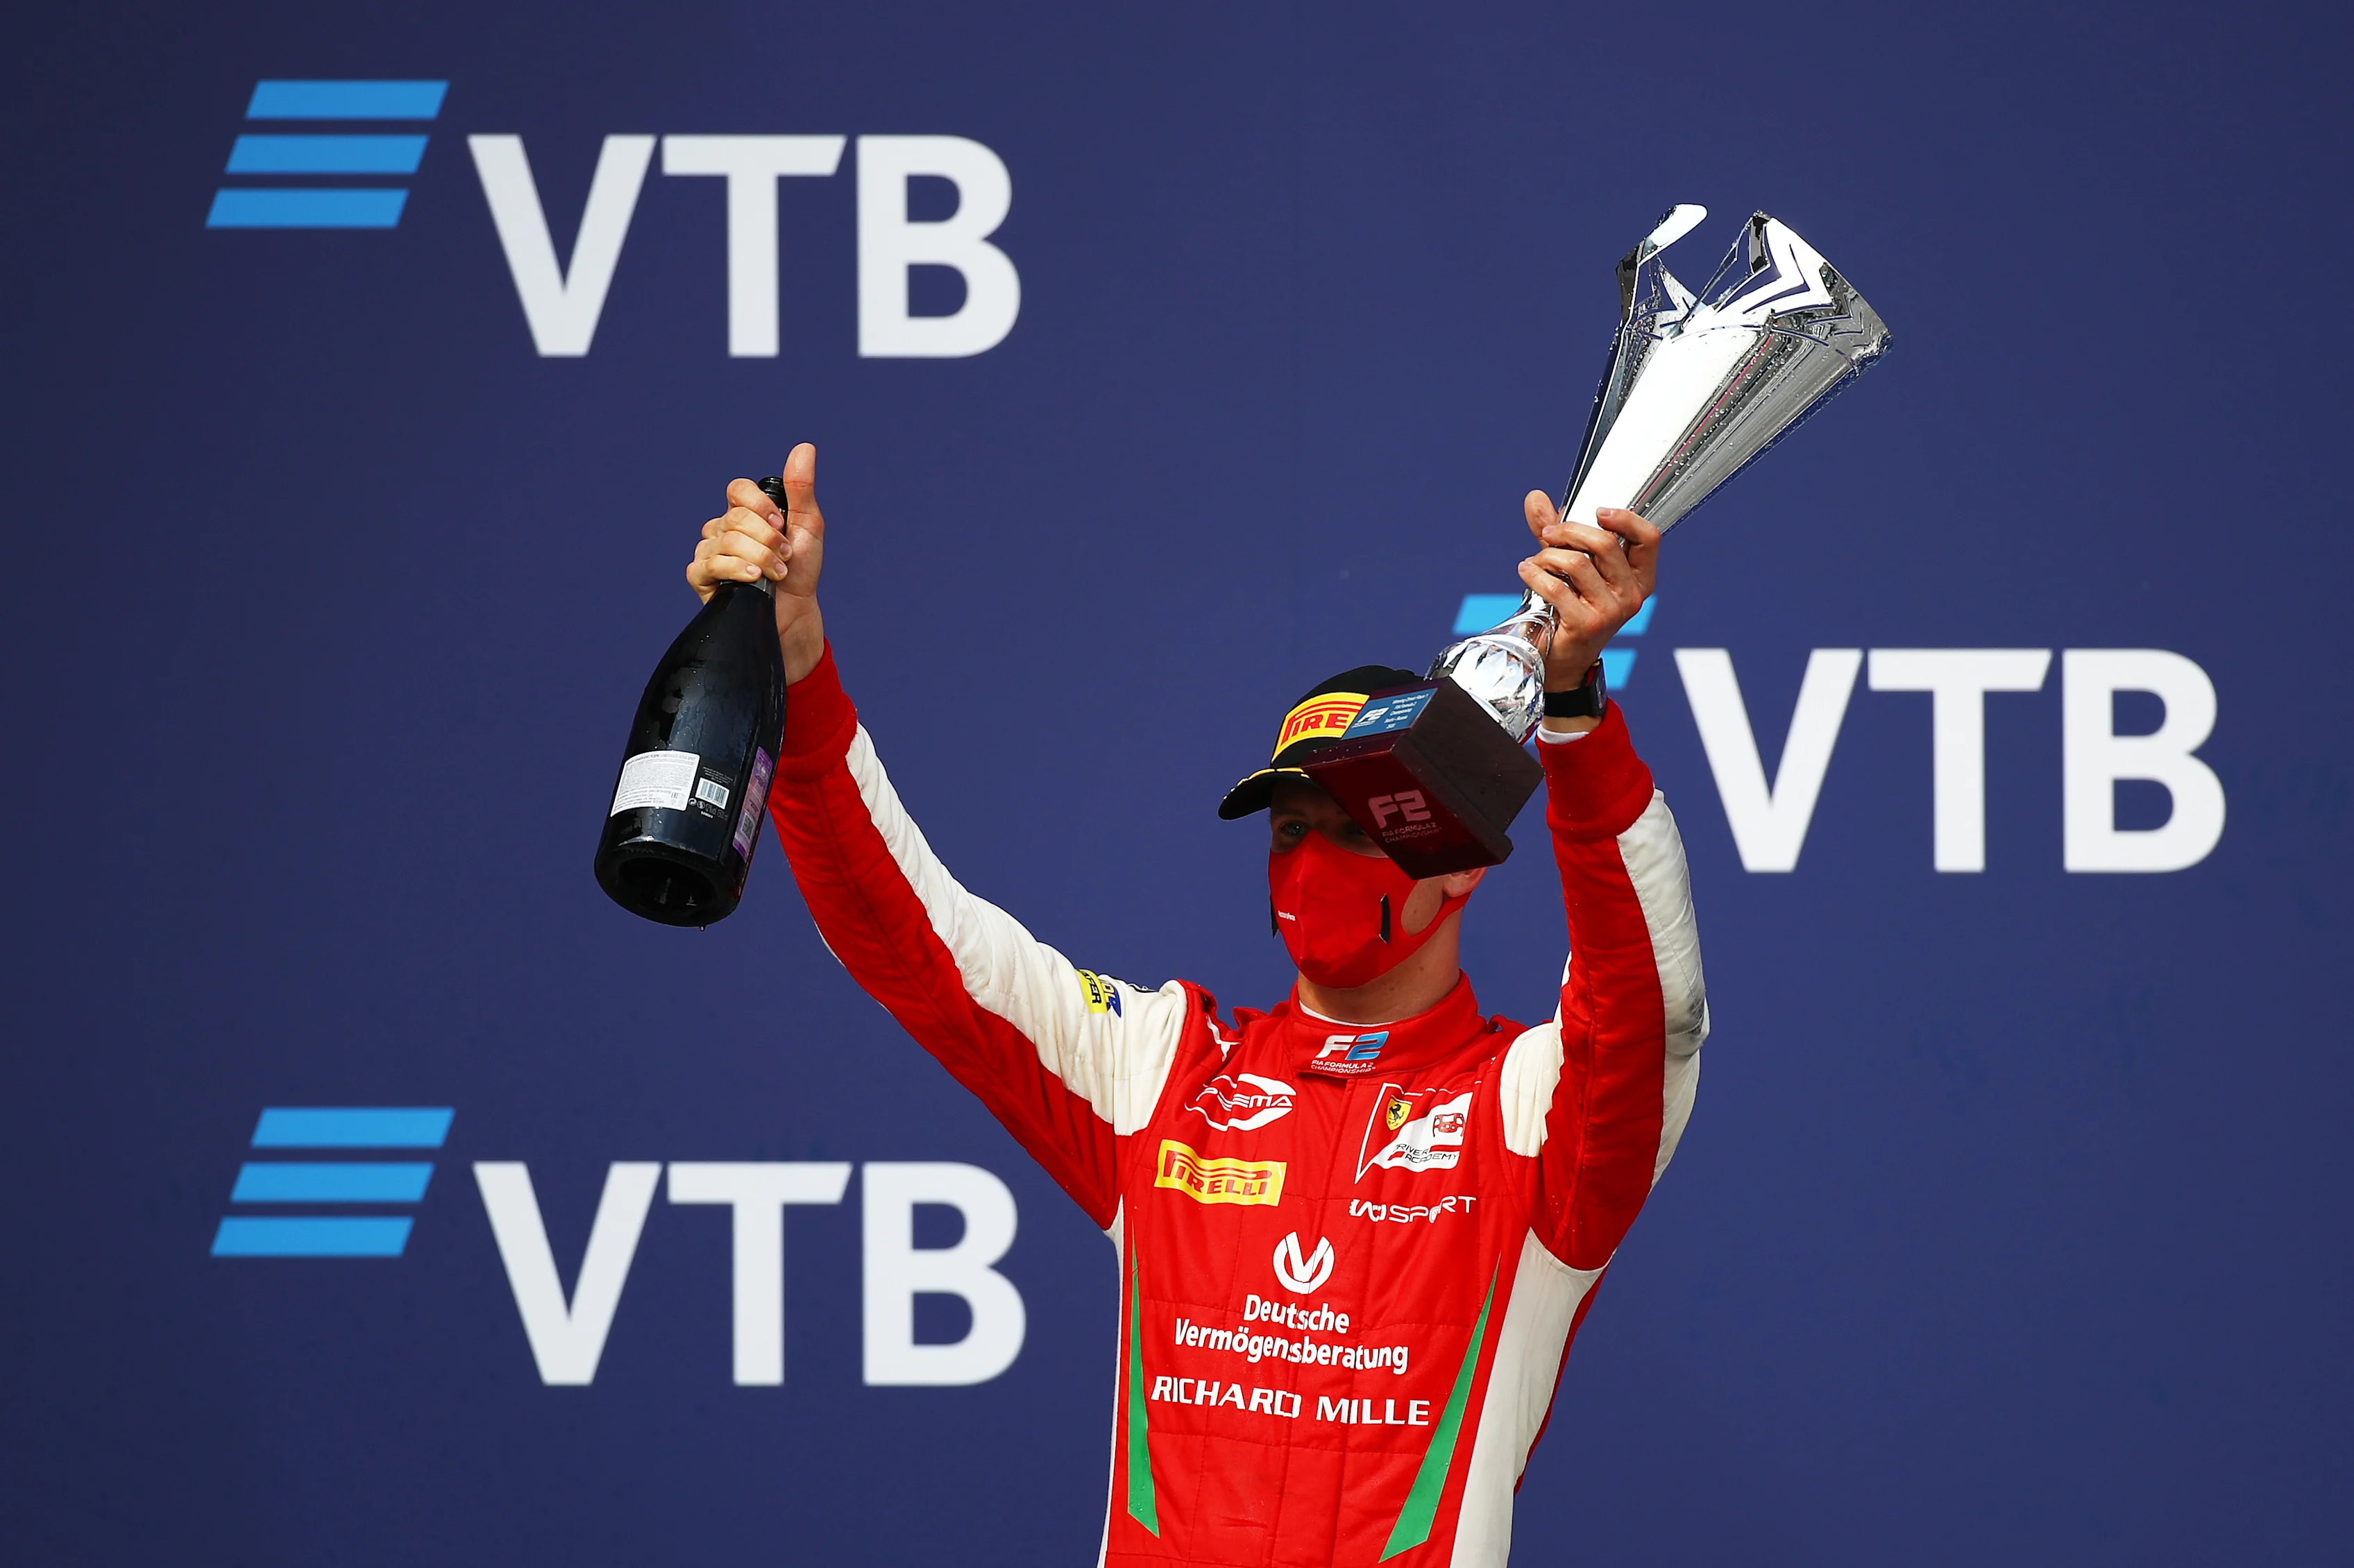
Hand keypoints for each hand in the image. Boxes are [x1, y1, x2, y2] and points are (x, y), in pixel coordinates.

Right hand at [687, 442, 827, 681]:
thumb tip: (805, 447)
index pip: (738, 490)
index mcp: (744, 514)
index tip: (782, 524)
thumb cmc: (801, 570)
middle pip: (735, 517)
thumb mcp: (808, 525)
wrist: (795, 613)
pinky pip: (709, 564)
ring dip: (759, 557)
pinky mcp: (702, 579)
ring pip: (726, 541)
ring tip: (777, 573)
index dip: (760, 505)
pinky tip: (755, 580)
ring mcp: (710, 553)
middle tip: (785, 555)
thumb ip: (801, 488)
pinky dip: (736, 569)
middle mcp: (723, 529)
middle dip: (767, 538)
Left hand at [1516, 493, 1659, 691]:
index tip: (1597, 511)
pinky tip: (1526, 572)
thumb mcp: (1568, 566)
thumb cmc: (1569, 608)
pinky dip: (1534, 574)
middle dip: (1569, 531)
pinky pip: (1556, 587)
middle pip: (1605, 543)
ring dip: (1547, 556)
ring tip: (1535, 562)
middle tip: (1548, 535)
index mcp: (1640, 578)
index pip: (1648, 538)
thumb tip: (1535, 497)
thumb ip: (1556, 532)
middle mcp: (1632, 595)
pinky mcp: (1586, 625)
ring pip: (1577, 563)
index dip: (1625, 518)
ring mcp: (1612, 612)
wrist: (1560, 660)